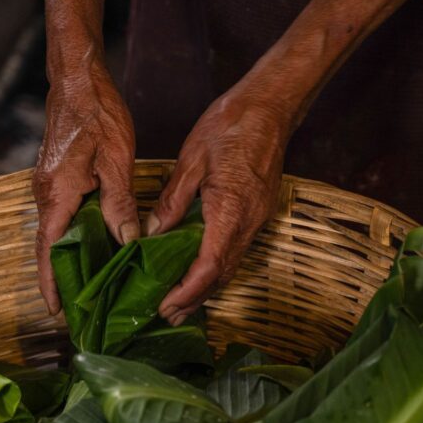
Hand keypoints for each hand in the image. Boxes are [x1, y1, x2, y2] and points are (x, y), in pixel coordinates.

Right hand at [33, 58, 137, 314]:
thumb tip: (127, 241)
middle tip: (76, 311)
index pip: (49, 249)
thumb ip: (119, 203)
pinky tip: (93, 249)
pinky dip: (73, 238)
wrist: (77, 80)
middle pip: (49, 247)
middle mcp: (46, 194)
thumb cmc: (97, 114)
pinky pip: (63, 217)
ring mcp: (48, 187)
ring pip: (56, 232)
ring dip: (67, 260)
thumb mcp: (116, 159)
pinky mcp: (57, 179)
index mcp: (57, 194)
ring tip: (86, 289)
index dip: (52, 282)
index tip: (57, 311)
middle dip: (59, 280)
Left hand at [147, 90, 291, 324]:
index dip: (186, 292)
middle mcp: (248, 222)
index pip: (208, 266)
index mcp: (230, 210)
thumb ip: (172, 201)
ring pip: (231, 265)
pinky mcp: (259, 212)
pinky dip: (217, 267)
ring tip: (179, 301)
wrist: (270, 107)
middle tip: (165, 315)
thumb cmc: (230, 125)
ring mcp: (258, 219)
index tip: (165, 306)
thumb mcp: (191, 160)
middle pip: (221, 275)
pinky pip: (237, 249)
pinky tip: (199, 270)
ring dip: (206, 287)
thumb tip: (152, 234)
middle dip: (194, 299)